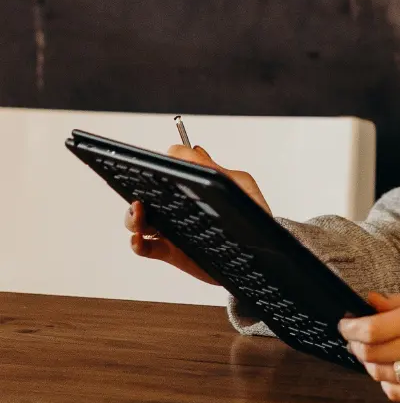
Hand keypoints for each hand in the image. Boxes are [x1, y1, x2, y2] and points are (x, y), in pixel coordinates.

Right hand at [124, 143, 272, 283]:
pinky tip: (139, 239)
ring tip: (139, 212)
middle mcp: (178, 204)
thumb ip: (215, 170)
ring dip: (132, 216)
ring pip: (140, 220)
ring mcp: (172, 227)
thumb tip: (192, 150)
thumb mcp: (239, 185)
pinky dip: (137, 243)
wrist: (262, 249)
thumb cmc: (253, 211)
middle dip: (137, 189)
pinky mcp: (171, 252)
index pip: (167, 169)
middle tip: (141, 192)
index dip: (159, 165)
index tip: (158, 166)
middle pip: (146, 193)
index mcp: (193, 184)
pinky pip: (146, 248)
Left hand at [338, 290, 399, 402]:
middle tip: (353, 342)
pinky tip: (391, 372)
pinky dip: (385, 382)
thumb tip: (364, 303)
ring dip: (369, 365)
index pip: (375, 328)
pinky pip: (396, 393)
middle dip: (355, 346)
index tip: (344, 326)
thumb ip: (392, 303)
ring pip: (381, 374)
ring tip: (373, 356)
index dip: (351, 329)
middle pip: (373, 353)